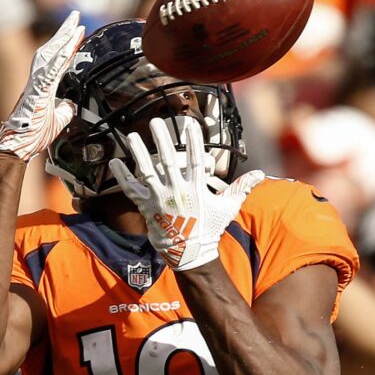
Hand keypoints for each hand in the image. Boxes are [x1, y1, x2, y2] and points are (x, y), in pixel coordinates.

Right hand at [0, 11, 85, 161]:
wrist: (17, 146)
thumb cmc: (32, 135)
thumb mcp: (57, 121)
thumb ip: (65, 110)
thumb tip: (71, 105)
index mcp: (42, 86)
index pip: (57, 60)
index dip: (67, 46)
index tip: (77, 32)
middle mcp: (37, 81)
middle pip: (51, 51)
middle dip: (64, 33)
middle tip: (75, 17)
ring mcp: (35, 85)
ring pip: (49, 56)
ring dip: (62, 41)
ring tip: (74, 26)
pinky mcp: (35, 93)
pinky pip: (49, 73)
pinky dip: (58, 60)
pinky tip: (67, 50)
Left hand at [109, 117, 263, 270]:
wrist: (189, 252)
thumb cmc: (209, 229)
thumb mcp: (227, 208)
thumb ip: (241, 188)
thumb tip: (260, 174)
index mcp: (195, 189)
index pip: (195, 159)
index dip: (193, 141)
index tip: (189, 124)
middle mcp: (176, 191)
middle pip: (168, 160)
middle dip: (162, 139)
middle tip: (156, 121)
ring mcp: (158, 199)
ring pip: (146, 171)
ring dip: (138, 152)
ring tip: (132, 136)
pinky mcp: (145, 207)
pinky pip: (131, 190)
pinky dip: (122, 176)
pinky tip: (114, 162)